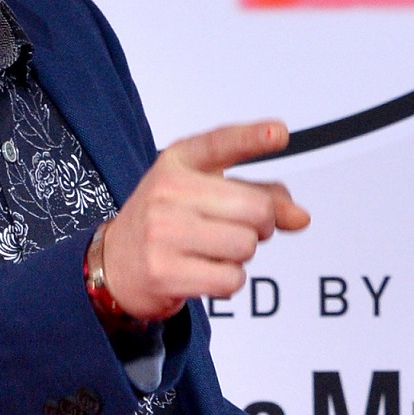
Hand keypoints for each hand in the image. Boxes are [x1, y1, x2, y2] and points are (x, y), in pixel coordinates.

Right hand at [98, 120, 310, 321]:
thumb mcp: (204, 194)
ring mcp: (163, 231)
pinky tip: (203, 272)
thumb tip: (300, 217)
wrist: (113, 262)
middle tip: (238, 230)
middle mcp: (168, 190)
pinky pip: (230, 279)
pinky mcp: (164, 271)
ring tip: (212, 251)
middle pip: (256, 209)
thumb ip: (257, 196)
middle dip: (261, 226)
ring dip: (241, 256)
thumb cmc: (167, 221)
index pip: (221, 143)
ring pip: (246, 246)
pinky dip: (228, 281)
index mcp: (179, 161)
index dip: (253, 138)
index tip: (279, 133)